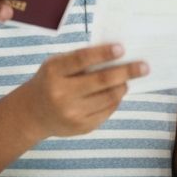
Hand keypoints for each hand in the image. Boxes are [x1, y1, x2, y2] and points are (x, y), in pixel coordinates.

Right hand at [18, 44, 146, 138]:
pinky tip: (118, 92)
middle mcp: (62, 94)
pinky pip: (106, 111)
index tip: (122, 48)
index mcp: (54, 72)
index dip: (103, 54)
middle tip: (144, 66)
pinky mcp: (82, 127)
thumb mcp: (56, 65)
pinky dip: (115, 100)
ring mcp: (73, 113)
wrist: (32, 114)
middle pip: (101, 81)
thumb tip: (114, 54)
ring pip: (108, 98)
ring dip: (122, 86)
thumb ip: (79, 59)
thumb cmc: (49, 81)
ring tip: (129, 79)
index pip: (82, 59)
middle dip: (126, 72)